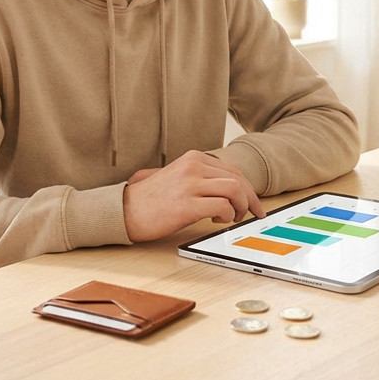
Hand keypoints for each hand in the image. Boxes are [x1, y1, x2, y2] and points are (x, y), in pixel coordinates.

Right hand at [123, 150, 265, 241]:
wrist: (124, 211)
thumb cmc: (150, 199)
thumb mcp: (177, 177)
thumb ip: (200, 177)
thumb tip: (230, 190)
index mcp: (193, 158)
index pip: (232, 171)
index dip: (248, 189)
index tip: (254, 203)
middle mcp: (193, 166)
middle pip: (238, 180)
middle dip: (251, 199)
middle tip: (253, 214)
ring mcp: (190, 185)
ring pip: (235, 191)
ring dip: (241, 208)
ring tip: (232, 218)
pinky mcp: (187, 205)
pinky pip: (222, 208)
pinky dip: (227, 216)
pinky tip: (216, 221)